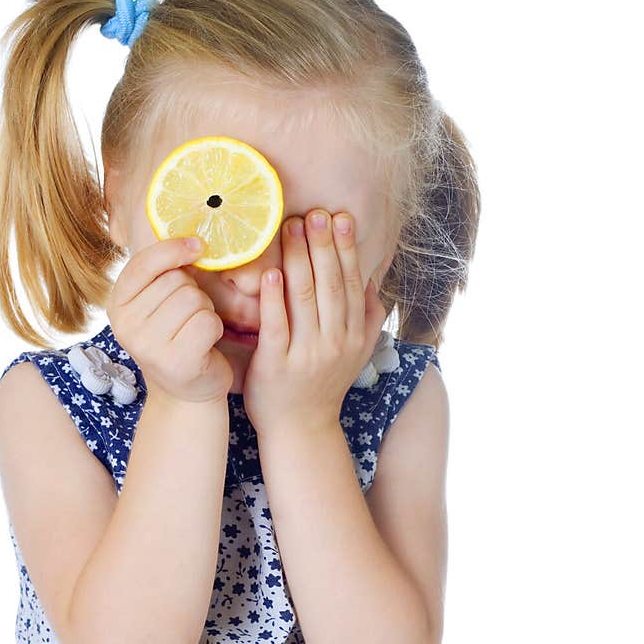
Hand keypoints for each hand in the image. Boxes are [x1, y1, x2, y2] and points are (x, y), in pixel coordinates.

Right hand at [107, 236, 233, 405]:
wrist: (186, 392)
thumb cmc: (176, 338)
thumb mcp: (157, 304)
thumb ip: (162, 273)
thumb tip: (192, 236)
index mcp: (117, 306)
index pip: (145, 263)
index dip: (174, 248)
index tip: (198, 245)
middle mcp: (126, 326)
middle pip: (177, 280)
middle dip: (194, 292)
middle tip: (187, 318)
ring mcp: (149, 346)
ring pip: (194, 298)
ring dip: (205, 310)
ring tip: (194, 331)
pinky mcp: (176, 361)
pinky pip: (207, 320)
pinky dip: (215, 328)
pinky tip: (205, 344)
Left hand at [242, 209, 388, 435]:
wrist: (300, 430)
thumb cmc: (322, 386)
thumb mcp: (356, 353)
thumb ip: (369, 319)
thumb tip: (374, 280)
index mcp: (354, 335)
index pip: (352, 283)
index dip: (346, 249)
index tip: (340, 217)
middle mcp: (335, 342)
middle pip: (330, 284)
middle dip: (323, 245)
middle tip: (314, 213)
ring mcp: (307, 354)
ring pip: (304, 298)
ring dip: (297, 259)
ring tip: (289, 229)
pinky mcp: (277, 365)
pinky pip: (276, 325)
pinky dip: (274, 298)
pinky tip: (270, 273)